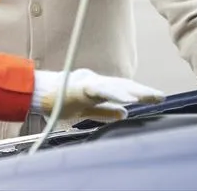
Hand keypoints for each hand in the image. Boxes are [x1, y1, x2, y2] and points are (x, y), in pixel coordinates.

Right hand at [31, 68, 164, 121]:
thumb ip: (104, 111)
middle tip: (160, 96)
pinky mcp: (81, 86)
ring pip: (115, 85)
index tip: (157, 97)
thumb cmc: (58, 100)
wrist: (37, 92)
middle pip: (123, 86)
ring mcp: (88, 82)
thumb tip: (124, 113)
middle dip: (142, 91)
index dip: (140, 93)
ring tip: (148, 96)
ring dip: (132, 91)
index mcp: (97, 88)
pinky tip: (126, 98)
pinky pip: (101, 90)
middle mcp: (96, 82)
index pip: (123, 90)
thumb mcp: (85, 110)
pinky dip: (114, 93)